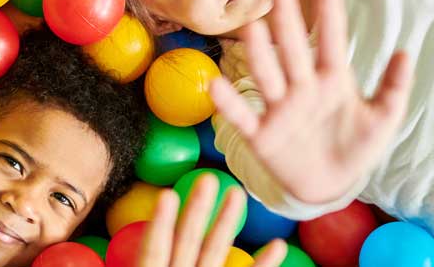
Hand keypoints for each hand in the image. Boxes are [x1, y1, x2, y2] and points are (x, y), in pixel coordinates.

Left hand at [138, 173, 286, 266]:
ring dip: (228, 222)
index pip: (155, 247)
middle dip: (198, 208)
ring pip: (215, 249)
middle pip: (188, 238)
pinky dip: (262, 264)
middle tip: (208, 176)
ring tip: (238, 193)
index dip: (161, 222)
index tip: (167, 195)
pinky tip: (277, 245)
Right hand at [209, 0, 413, 204]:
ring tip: (253, 28)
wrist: (332, 185)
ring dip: (260, 54)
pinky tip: (216, 85)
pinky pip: (243, 117)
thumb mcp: (382, 119)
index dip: (331, 14)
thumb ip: (394, 88)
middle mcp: (303, 87)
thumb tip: (405, 52)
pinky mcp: (262, 135)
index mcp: (333, 80)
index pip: (332, 41)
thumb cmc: (357, 145)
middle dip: (289, 23)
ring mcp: (280, 109)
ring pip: (268, 76)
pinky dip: (229, 103)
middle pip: (294, 51)